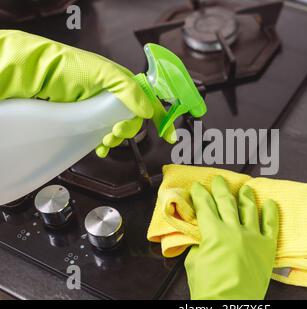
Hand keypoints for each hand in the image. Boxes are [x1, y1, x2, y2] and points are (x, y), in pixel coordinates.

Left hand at [0, 30, 175, 156]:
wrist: (41, 77)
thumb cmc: (71, 67)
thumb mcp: (105, 74)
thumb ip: (129, 90)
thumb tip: (147, 111)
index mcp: (124, 83)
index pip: (150, 101)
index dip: (163, 118)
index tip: (170, 135)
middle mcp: (116, 96)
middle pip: (135, 119)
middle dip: (128, 129)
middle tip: (116, 132)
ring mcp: (102, 108)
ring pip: (120, 128)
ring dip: (116, 138)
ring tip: (105, 140)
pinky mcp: (89, 119)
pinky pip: (104, 134)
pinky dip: (105, 144)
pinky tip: (100, 147)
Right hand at [185, 176, 278, 299]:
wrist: (231, 306)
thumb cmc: (209, 287)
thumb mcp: (194, 262)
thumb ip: (198, 243)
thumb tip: (201, 235)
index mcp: (214, 233)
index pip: (205, 206)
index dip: (200, 194)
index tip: (197, 186)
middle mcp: (234, 230)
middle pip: (226, 202)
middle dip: (221, 189)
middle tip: (219, 180)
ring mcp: (253, 237)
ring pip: (249, 209)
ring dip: (246, 196)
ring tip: (246, 188)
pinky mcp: (267, 246)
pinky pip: (271, 224)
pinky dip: (271, 212)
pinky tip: (270, 202)